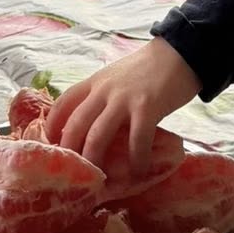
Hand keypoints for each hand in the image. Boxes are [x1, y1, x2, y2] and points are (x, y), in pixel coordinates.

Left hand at [45, 36, 200, 171]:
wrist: (180, 52)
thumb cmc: (149, 69)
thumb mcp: (117, 77)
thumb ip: (103, 96)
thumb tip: (93, 127)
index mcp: (95, 82)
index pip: (63, 103)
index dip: (53, 127)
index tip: (53, 147)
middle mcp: (104, 90)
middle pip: (75, 124)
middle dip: (71, 153)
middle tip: (75, 173)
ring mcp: (124, 99)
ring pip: (98, 135)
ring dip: (96, 161)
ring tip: (99, 180)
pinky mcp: (147, 107)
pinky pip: (137, 139)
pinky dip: (136, 159)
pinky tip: (139, 171)